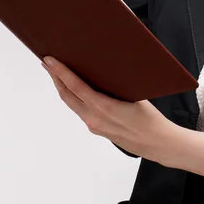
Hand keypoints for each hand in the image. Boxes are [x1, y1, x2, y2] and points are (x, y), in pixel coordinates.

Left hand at [41, 56, 175, 161]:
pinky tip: (76, 90)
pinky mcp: (97, 129)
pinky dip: (74, 97)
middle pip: (67, 95)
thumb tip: (104, 67)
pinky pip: (80, 110)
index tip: (49, 60)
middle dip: (55, 77)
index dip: (60, 72)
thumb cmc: (149, 118)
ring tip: (57, 73)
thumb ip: (116, 83)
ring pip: (72, 104)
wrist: (156, 142)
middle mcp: (93, 118)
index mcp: (102, 107)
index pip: (75, 86)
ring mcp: (93, 125)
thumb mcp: (134, 93)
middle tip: (47, 63)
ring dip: (63, 88)